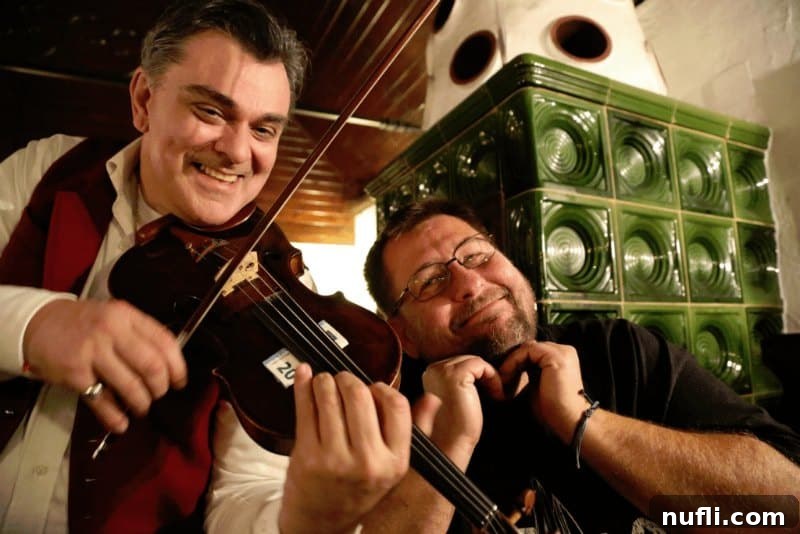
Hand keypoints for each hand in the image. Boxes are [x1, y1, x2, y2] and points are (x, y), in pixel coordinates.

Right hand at [22, 298, 186, 432]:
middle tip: (159, 394)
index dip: (178, 366)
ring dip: (141, 403)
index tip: (180, 381)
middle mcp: (112, 331)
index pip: (165, 342)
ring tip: (141, 407)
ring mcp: (92, 351)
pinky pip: (102, 400)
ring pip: (130, 385)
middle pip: (152, 365)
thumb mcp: (114, 317)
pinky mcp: (74, 373)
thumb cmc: (84, 323)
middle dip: (160, 387)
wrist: (38, 323)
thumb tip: (168, 364)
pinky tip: (121, 424)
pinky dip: (114, 416)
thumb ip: (139, 335)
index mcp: (127, 316)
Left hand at [279, 364, 411, 533]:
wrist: (321, 522)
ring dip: (324, 380)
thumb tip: (432, 398)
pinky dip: (303, 385)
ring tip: (324, 382)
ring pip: (330, 397)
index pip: (397, 406)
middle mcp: (368, 462)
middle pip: (360, 395)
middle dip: (348, 379)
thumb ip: (414, 430)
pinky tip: (304, 376)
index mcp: (395, 461)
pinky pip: (305, 408)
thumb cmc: (358, 489)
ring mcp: (335, 459)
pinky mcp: (307, 456)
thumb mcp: (392, 466)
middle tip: (342, 380)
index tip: (372, 387)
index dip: (382, 388)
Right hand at [420, 355, 503, 463]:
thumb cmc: (459, 425)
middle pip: (468, 359)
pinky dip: (493, 378)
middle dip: (483, 375)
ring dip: (489, 377)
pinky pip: (481, 365)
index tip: (487, 394)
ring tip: (495, 396)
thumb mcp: (457, 395)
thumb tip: (479, 368)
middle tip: (494, 395)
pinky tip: (496, 396)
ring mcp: (442, 371)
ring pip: (475, 361)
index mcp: (431, 373)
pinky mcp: (455, 376)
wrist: (454, 446)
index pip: (461, 362)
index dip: (478, 376)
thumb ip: (461, 379)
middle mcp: (432, 369)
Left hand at [497, 341, 589, 443]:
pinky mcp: (556, 357)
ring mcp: (562, 351)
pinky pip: (527, 351)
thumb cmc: (553, 409)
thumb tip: (516, 364)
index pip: (534, 351)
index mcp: (563, 357)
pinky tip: (507, 377)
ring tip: (503, 379)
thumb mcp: (538, 384)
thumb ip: (531, 371)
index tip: (504, 378)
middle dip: (513, 361)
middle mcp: (564, 350)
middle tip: (501, 378)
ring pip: (527, 348)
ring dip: (511, 362)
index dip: (517, 362)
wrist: (569, 421)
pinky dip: (514, 362)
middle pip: (530, 348)